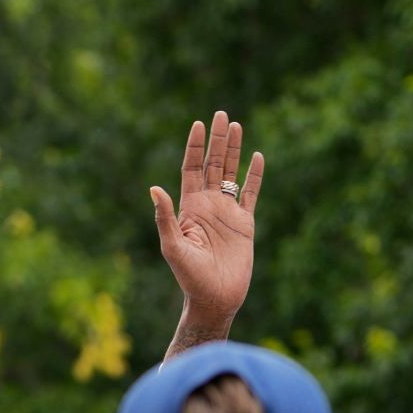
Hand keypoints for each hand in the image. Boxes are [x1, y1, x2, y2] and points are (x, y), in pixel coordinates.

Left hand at [152, 110, 263, 320]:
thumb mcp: (173, 246)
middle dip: (217, 140)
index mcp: (189, 207)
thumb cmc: (189, 277)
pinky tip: (258, 157)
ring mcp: (227, 213)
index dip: (195, 147)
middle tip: (221, 114)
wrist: (214, 298)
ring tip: (237, 125)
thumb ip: (165, 218)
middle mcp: (208, 205)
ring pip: (232, 173)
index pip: (192, 169)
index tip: (198, 123)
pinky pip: (251, 194)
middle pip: (213, 165)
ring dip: (234, 150)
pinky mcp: (245, 223)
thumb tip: (154, 188)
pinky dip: (255, 176)